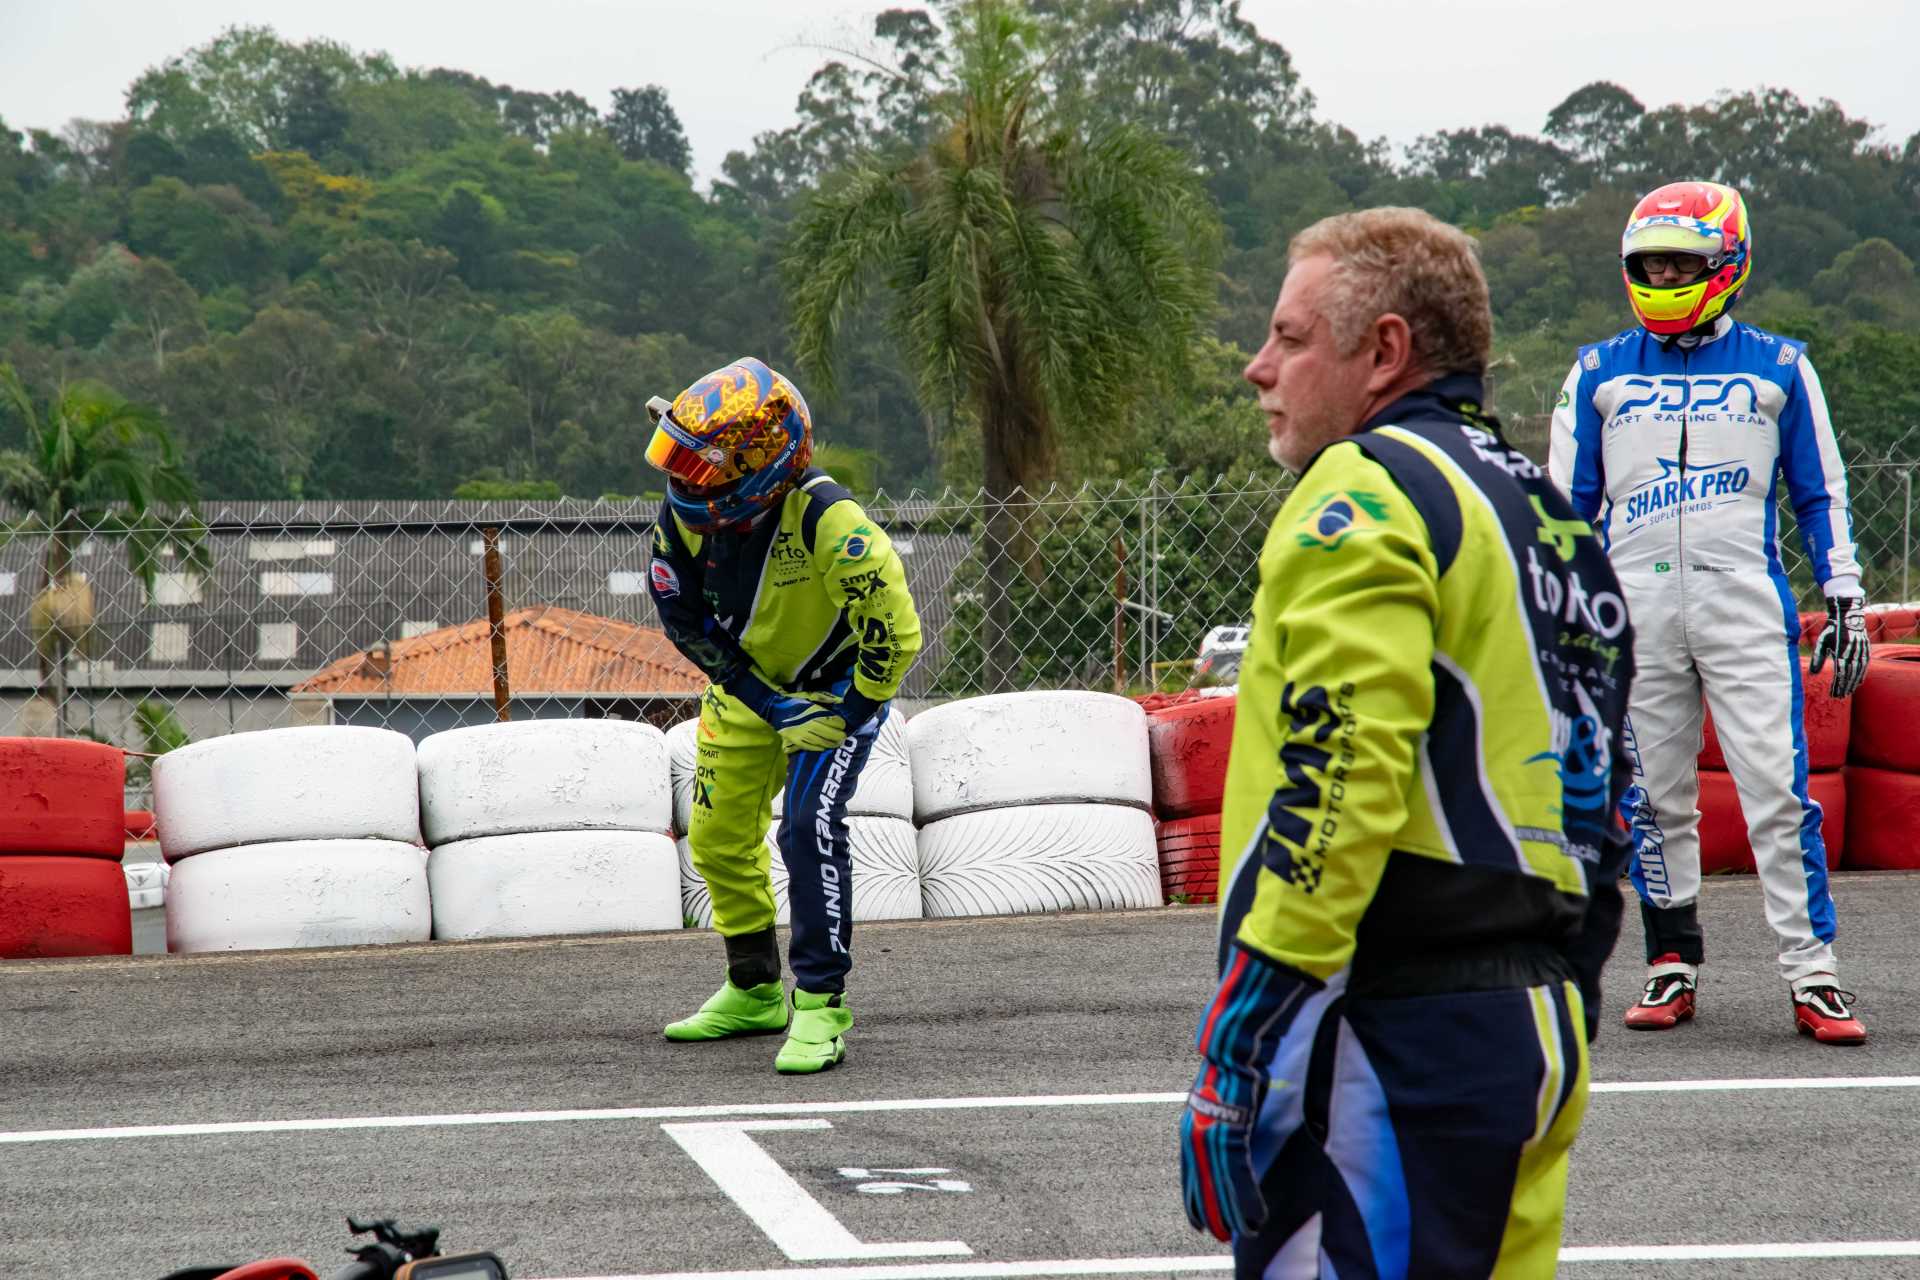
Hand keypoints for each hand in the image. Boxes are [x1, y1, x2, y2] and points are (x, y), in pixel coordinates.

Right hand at [766, 695, 849, 754]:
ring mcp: (803, 734)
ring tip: (837, 743)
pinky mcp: (797, 741)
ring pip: (822, 741)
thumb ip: (822, 701)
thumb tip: (837, 702)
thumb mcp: (809, 698)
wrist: (775, 710)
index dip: (839, 723)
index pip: (832, 720)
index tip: (843, 724)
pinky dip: (820, 747)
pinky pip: (812, 746)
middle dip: (838, 735)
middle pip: (829, 733)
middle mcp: (810, 724)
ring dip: (831, 743)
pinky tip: (825, 747)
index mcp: (813, 712)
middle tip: (844, 736)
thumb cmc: (793, 702)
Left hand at [1179, 940, 1303, 1241]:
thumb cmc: (1253, 1011)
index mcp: (1209, 1086)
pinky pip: (1234, 1154)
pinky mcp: (1235, 1099)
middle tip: (1209, 1230)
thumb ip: (1241, 1071)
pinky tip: (1250, 1210)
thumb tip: (1246, 1079)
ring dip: (1226, 1201)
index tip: (1197, 1206)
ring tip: (1234, 1231)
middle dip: (1205, 1195)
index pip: (1196, 1142)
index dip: (1195, 1176)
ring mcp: (1218, 1098)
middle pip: (1200, 1158)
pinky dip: (1242, 1185)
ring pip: (1216, 1165)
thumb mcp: (1244, 1048)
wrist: (1257, 989)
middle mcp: (1207, 1095)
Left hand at [1180, 1063, 1265, 1240]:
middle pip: (1202, 1186)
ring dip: (1233, 1215)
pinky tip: (1255, 1218)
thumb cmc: (1228, 1073)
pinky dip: (1248, 1201)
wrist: (1230, 1052)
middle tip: (1220, 1236)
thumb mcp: (1216, 1103)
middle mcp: (1196, 1138)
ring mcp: (1212, 1139)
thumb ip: (1218, 1124)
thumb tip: (1226, 1134)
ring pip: (1221, 1188)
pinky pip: (1240, 1179)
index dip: (1194, 1200)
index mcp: (1190, 1130)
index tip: (1197, 1221)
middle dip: (1211, 1213)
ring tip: (1240, 1235)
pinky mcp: (1230, 1138)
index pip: (1189, 1175)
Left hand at [1810, 595, 1868, 697]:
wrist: (1848, 615)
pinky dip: (1862, 675)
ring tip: (1847, 692)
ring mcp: (1861, 651)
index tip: (1833, 694)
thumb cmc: (1832, 629)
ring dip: (1853, 683)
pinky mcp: (1866, 649)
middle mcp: (1853, 653)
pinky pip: (1865, 666)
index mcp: (1841, 652)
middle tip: (1840, 697)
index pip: (1840, 673)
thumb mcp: (1822, 642)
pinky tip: (1859, 682)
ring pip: (1859, 672)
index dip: (1838, 685)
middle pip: (1850, 675)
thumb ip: (1818, 658)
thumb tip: (1813, 674)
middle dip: (1845, 687)